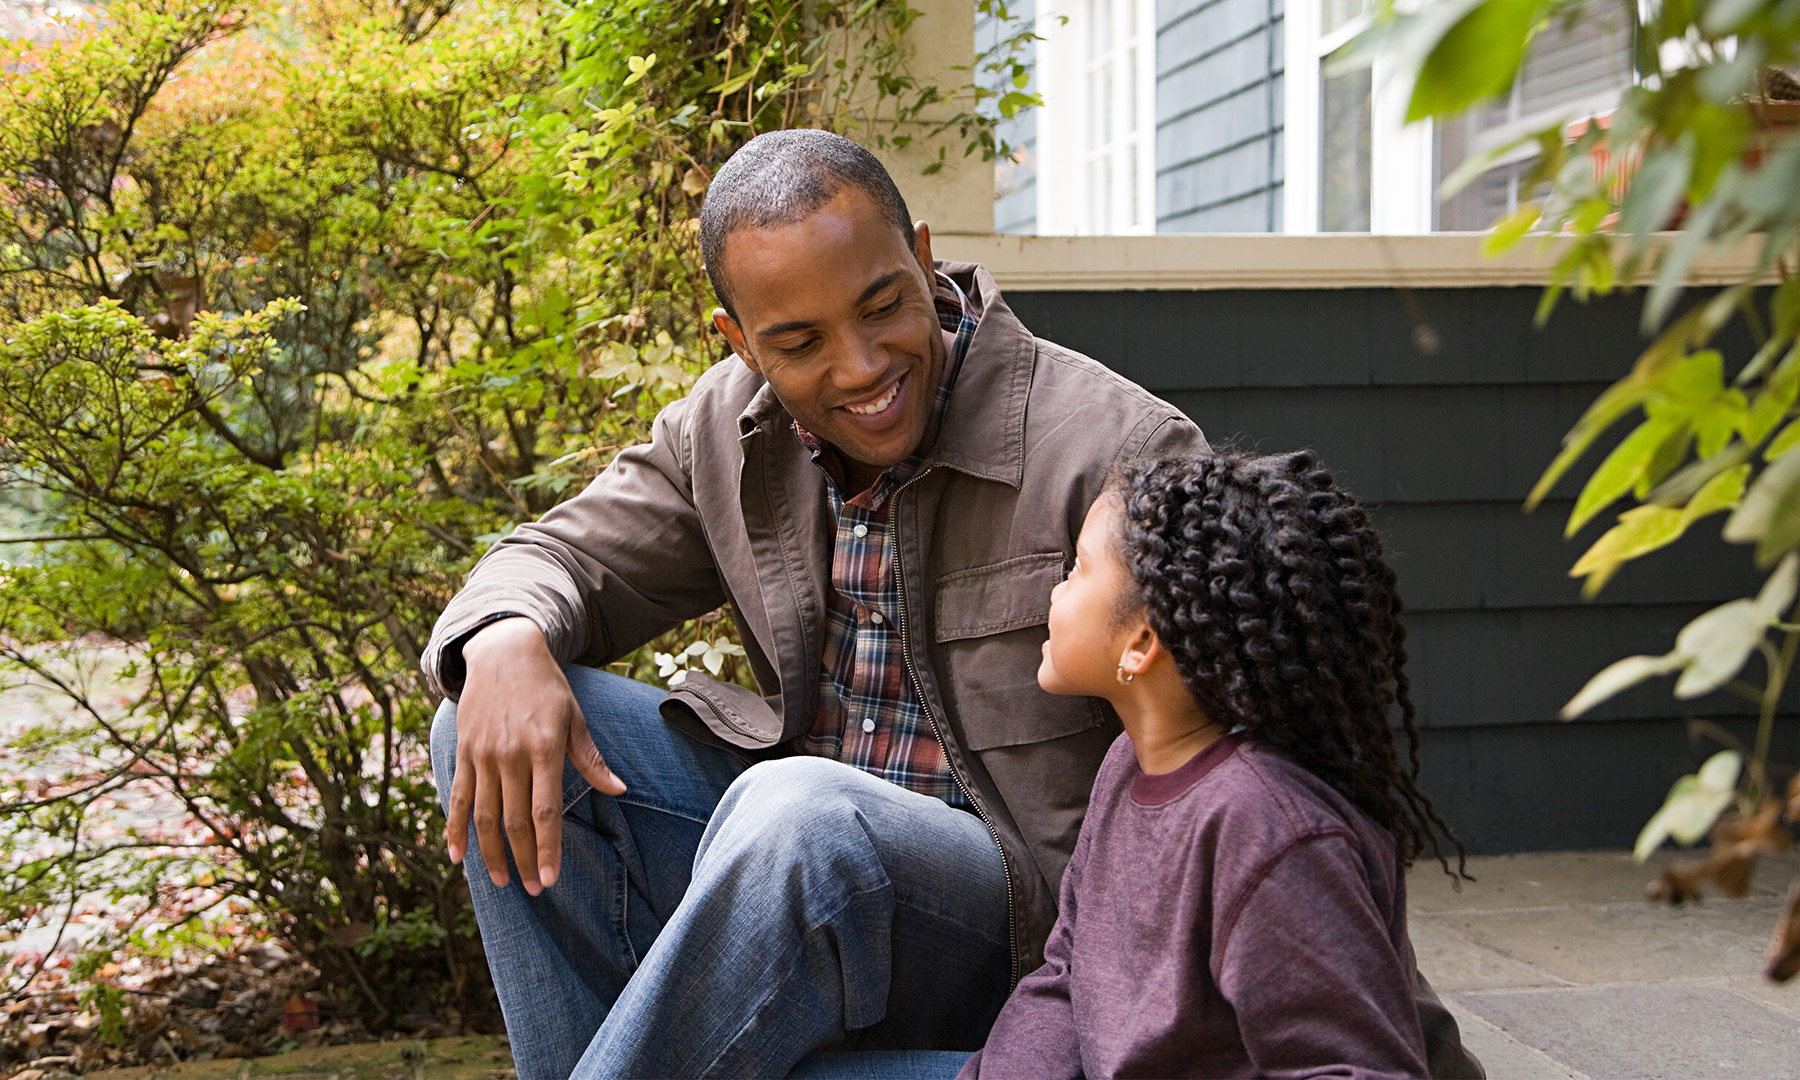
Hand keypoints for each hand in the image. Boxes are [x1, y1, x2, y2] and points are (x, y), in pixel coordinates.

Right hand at [444, 617, 625, 894]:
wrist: (503, 652)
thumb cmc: (547, 688)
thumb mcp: (575, 718)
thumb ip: (591, 759)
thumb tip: (619, 790)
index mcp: (544, 748)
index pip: (545, 811)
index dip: (546, 849)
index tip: (548, 880)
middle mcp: (510, 755)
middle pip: (514, 820)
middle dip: (523, 859)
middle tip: (531, 889)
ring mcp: (483, 755)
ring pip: (483, 816)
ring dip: (491, 853)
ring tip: (501, 880)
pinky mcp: (464, 753)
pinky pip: (456, 798)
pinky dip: (454, 830)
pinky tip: (457, 857)